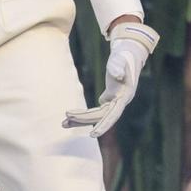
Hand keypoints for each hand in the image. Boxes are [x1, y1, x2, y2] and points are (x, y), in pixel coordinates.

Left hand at [63, 22, 157, 136]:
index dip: (103, 125)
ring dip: (80, 120)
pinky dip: (83, 114)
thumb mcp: (119, 60)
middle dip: (84, 119)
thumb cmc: (122, 57)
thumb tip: (118, 75)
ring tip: (63, 123)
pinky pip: (95, 110)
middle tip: (66, 119)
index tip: (93, 134)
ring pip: (96, 115)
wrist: (126, 55)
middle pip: (100, 115)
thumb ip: (118, 67)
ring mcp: (114, 102)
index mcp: (124, 96)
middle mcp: (119, 103)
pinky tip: (70, 118)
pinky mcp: (108, 100)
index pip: (113, 115)